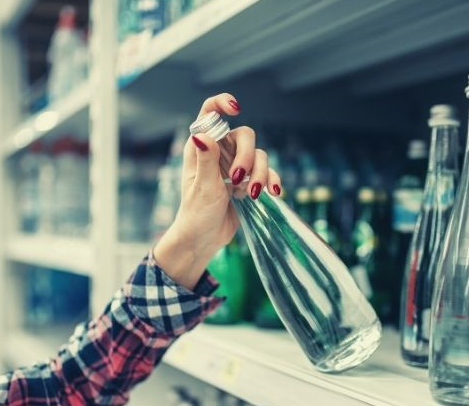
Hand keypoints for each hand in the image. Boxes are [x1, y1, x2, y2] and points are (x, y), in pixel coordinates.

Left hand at [153, 93, 281, 289]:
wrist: (205, 239)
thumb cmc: (196, 214)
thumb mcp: (202, 188)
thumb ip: (206, 161)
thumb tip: (202, 135)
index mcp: (202, 147)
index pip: (210, 114)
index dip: (222, 103)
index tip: (235, 109)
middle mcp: (219, 152)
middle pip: (244, 136)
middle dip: (246, 156)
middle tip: (238, 179)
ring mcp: (235, 166)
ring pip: (259, 155)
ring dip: (260, 173)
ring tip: (252, 194)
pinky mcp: (249, 181)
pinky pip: (268, 172)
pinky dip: (272, 180)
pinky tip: (273, 193)